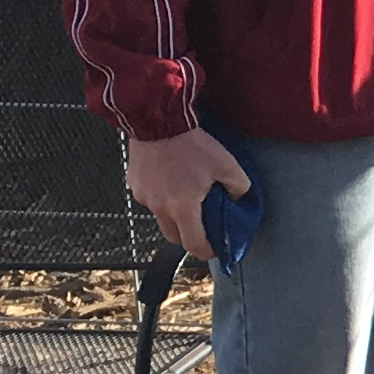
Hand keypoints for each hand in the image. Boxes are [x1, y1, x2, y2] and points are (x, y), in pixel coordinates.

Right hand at [126, 127, 246, 261]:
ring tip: (189, 199)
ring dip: (174, 217)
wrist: (158, 122)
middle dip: (189, 237)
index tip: (215, 249)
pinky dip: (162, 199)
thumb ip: (239, 188)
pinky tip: (173, 183)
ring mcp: (143, 196)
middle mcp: (159, 207)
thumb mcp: (228, 165)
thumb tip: (237, 199)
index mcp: (182, 207)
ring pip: (160, 217)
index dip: (206, 252)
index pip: (193, 244)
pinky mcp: (134, 184)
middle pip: (174, 236)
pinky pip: (150, 200)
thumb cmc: (191, 145)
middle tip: (203, 228)